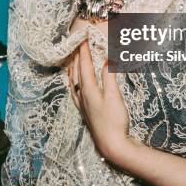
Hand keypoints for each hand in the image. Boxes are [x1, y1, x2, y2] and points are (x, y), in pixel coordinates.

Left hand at [68, 39, 130, 163]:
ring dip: (73, 70)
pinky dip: (73, 85)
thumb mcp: (114, 96)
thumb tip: (108, 59)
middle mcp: (82, 96)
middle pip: (77, 73)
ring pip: (73, 83)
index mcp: (89, 90)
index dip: (84, 53)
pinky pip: (75, 93)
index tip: (83, 40)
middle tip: (77, 46)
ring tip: (72, 62)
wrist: (112, 145)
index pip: (85, 67)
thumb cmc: (114, 121)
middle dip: (77, 58)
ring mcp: (83, 105)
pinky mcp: (86, 113)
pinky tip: (75, 87)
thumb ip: (110, 76)